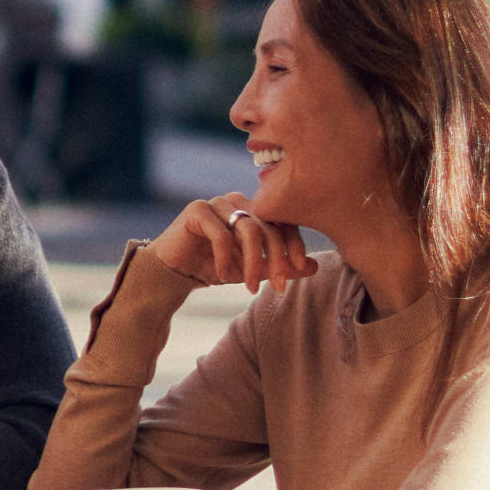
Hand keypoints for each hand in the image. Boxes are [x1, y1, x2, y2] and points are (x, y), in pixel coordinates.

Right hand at [148, 196, 316, 294]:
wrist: (174, 272)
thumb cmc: (214, 267)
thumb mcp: (253, 270)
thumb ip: (280, 266)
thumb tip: (315, 266)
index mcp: (254, 210)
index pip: (283, 221)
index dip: (295, 243)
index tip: (301, 268)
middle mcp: (238, 201)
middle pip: (269, 226)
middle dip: (276, 260)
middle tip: (278, 287)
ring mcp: (217, 202)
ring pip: (248, 229)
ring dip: (252, 262)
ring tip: (249, 287)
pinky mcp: (197, 209)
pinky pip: (221, 234)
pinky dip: (226, 259)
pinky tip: (225, 277)